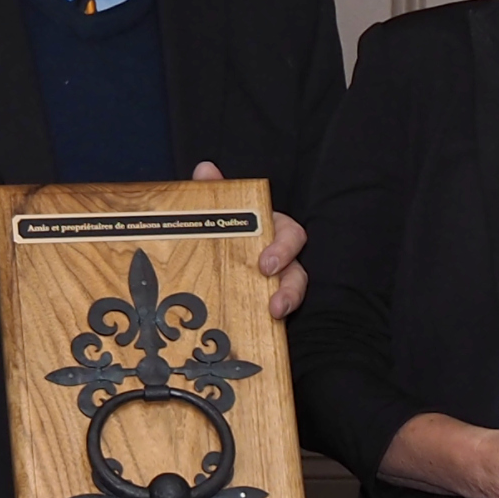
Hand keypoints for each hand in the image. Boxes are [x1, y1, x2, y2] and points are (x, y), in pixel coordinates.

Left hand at [192, 160, 307, 316]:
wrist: (202, 264)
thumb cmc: (218, 232)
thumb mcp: (214, 211)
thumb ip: (212, 191)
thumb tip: (205, 169)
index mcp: (270, 232)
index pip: (289, 235)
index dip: (284, 248)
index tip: (266, 263)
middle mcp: (278, 259)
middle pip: (297, 271)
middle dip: (289, 285)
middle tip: (274, 300)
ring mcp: (273, 285)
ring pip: (292, 295)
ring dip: (288, 303)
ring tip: (275, 315)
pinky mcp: (264, 309)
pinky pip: (275, 318)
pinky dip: (273, 324)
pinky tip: (265, 328)